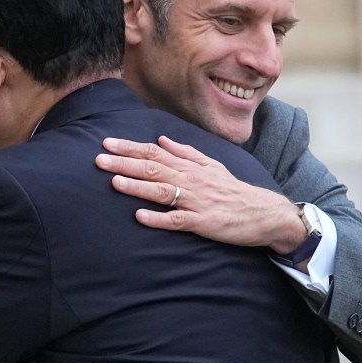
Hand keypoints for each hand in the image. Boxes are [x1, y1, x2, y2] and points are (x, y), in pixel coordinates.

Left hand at [95, 136, 305, 252]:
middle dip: (124, 163)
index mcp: (190, 167)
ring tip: (113, 183)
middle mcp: (191, 180)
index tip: (107, 143)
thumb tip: (161, 140)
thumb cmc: (233, 190)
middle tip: (98, 159)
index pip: (154, 153)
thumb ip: (185, 152)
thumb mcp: (211, 166)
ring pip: (162, 191)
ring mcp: (196, 201)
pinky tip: (140, 217)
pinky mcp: (203, 222)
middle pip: (153, 169)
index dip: (129, 148)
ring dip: (136, 187)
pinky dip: (159, 219)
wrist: (263, 212)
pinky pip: (178, 220)